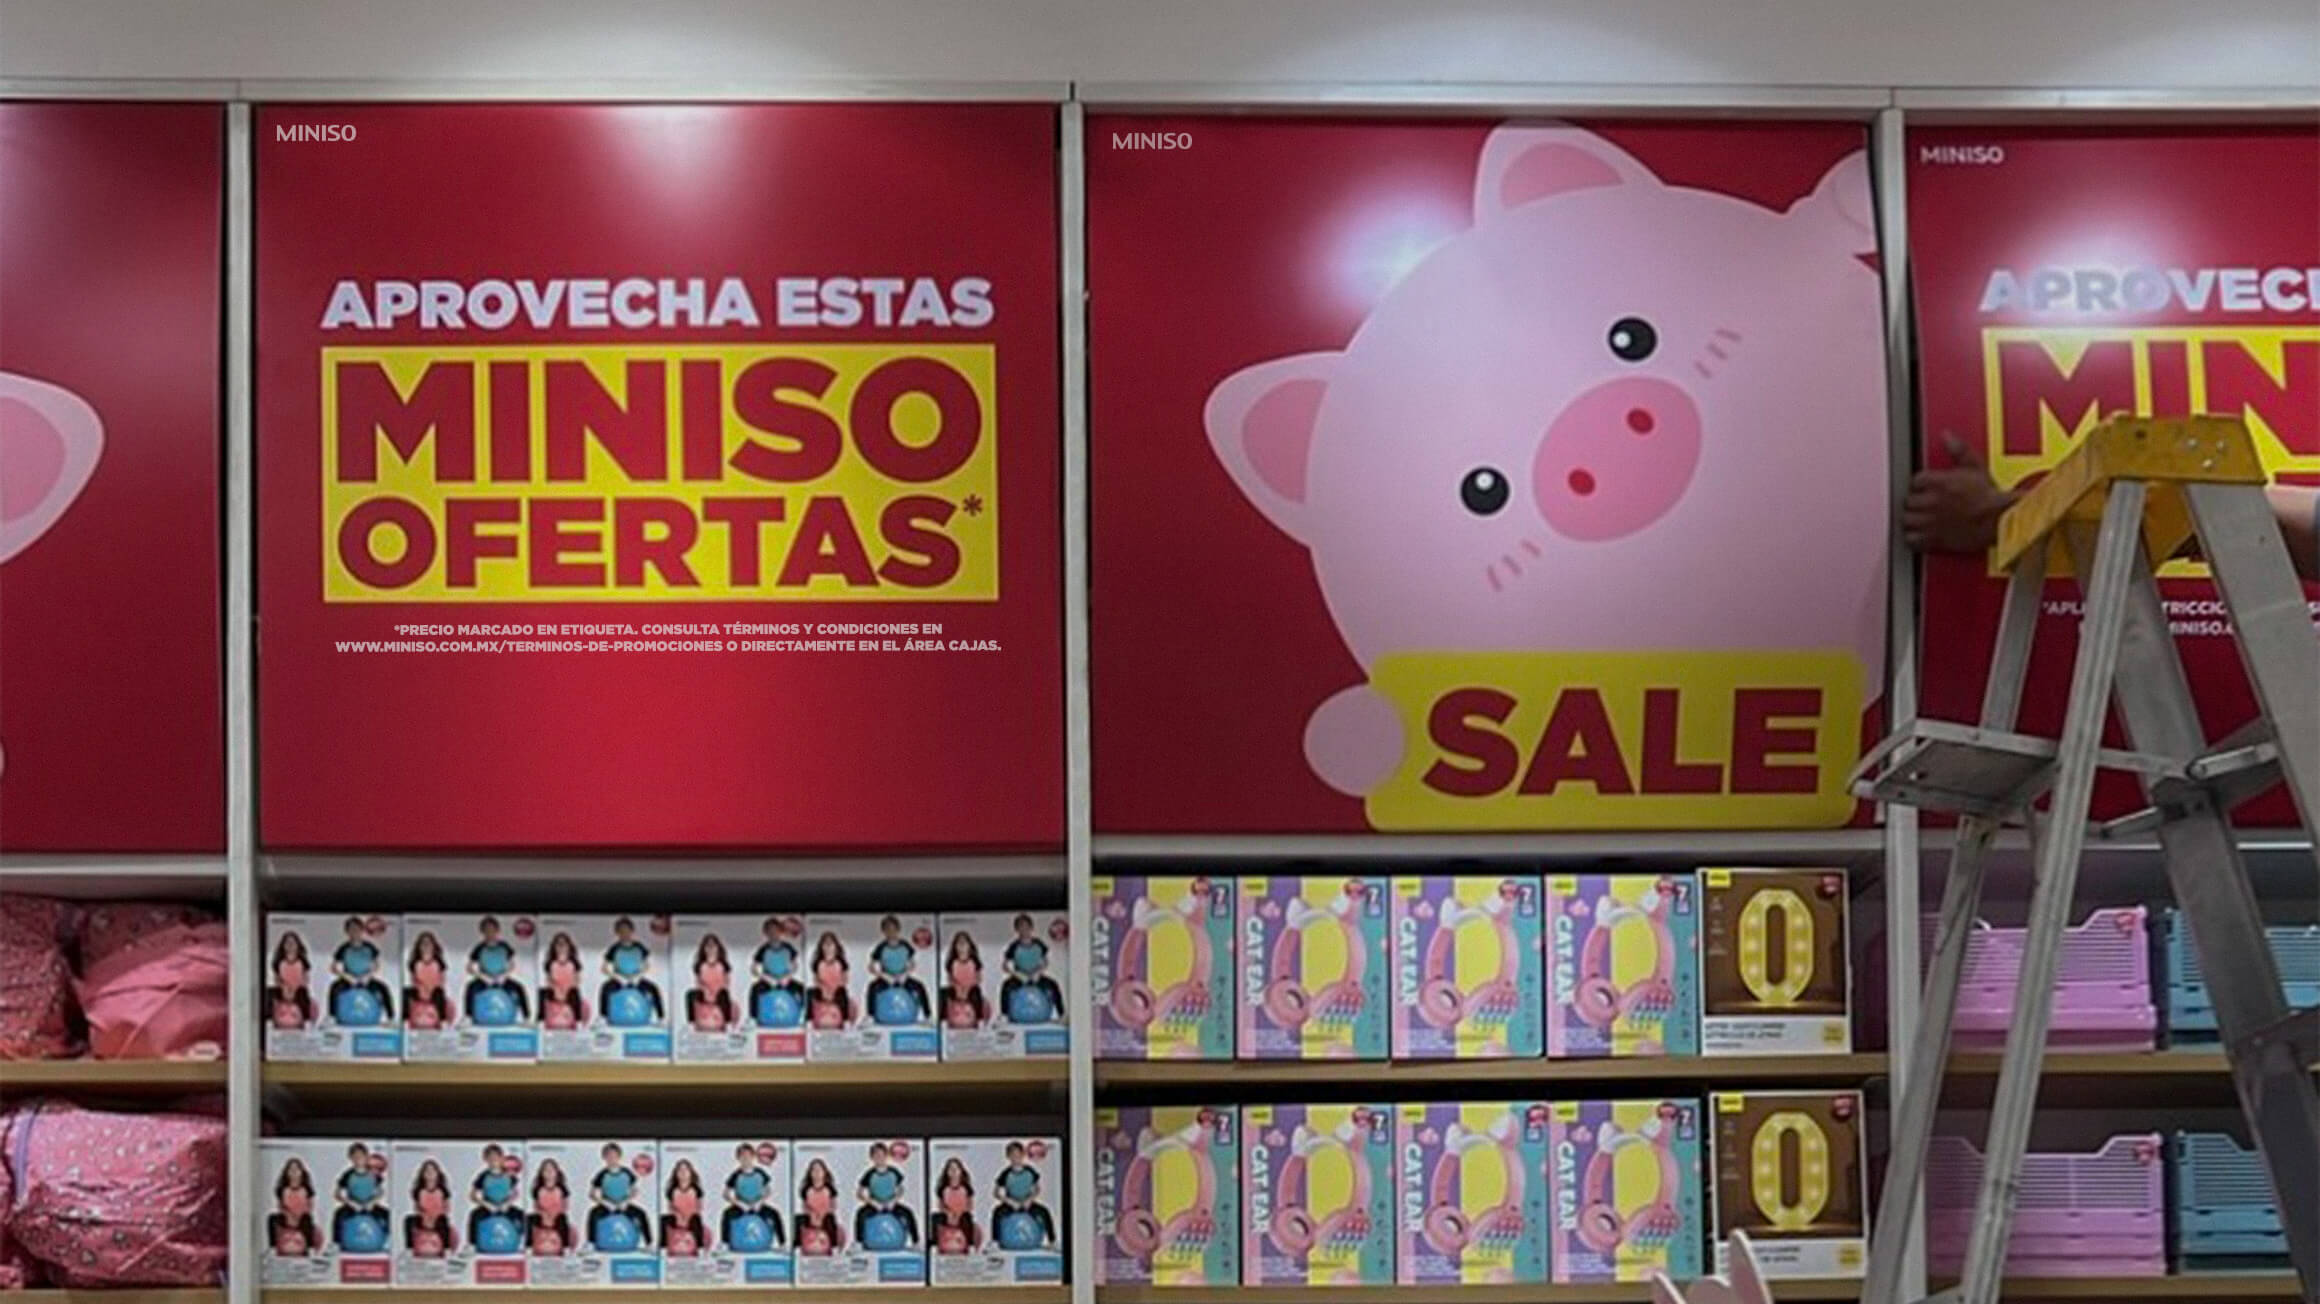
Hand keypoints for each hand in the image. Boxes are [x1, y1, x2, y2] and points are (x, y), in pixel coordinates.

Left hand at [1904, 433, 2016, 553]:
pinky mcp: (1934, 539)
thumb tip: (1947, 436)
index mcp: (1939, 482)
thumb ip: (1959, 450)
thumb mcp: (1976, 467)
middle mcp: (1931, 502)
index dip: (1921, 484)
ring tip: (1919, 517)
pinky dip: (1913, 537)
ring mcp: (1931, 522)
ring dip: (1911, 518)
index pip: (1915, 480)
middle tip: (1923, 503)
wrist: (2001, 520)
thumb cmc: (1991, 496)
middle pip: (1908, 500)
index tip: (1926, 487)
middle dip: (1914, 501)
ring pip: (1906, 519)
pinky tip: (1920, 534)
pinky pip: (1911, 539)